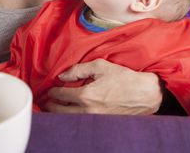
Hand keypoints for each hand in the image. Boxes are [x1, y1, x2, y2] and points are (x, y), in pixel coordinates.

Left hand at [44, 59, 162, 114]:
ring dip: (58, 113)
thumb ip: (78, 69)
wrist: (144, 94)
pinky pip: (79, 122)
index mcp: (86, 95)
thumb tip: (62, 76)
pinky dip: (71, 118)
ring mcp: (94, 120)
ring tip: (53, 108)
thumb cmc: (124, 78)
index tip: (48, 89)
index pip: (60, 95)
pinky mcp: (100, 124)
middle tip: (45, 100)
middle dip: (49, 105)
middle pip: (59, 111)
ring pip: (68, 119)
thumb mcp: (101, 66)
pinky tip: (70, 112)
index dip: (51, 91)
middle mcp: (87, 110)